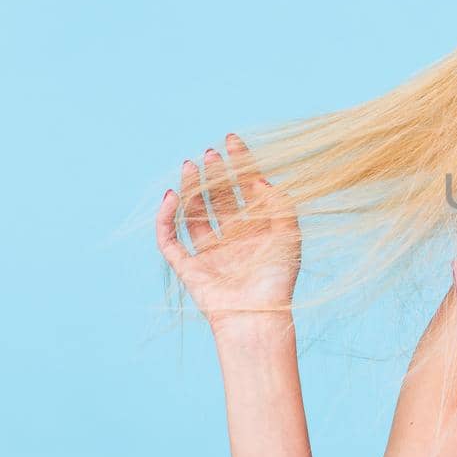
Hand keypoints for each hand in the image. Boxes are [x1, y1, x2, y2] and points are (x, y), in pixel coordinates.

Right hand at [155, 133, 301, 329]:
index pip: (246, 189)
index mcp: (259, 231)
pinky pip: (170, 238)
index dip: (239, 164)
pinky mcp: (189, 267)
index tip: (231, 140)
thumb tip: (259, 179)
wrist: (258, 317)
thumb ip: (279, 204)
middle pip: (219, 198)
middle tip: (210, 153)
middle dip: (214, 174)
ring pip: (194, 213)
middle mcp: (234, 240)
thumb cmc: (279, 280)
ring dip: (190, 189)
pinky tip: (172, 196)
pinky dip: (167, 217)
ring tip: (190, 165)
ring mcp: (210, 253)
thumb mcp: (290, 236)